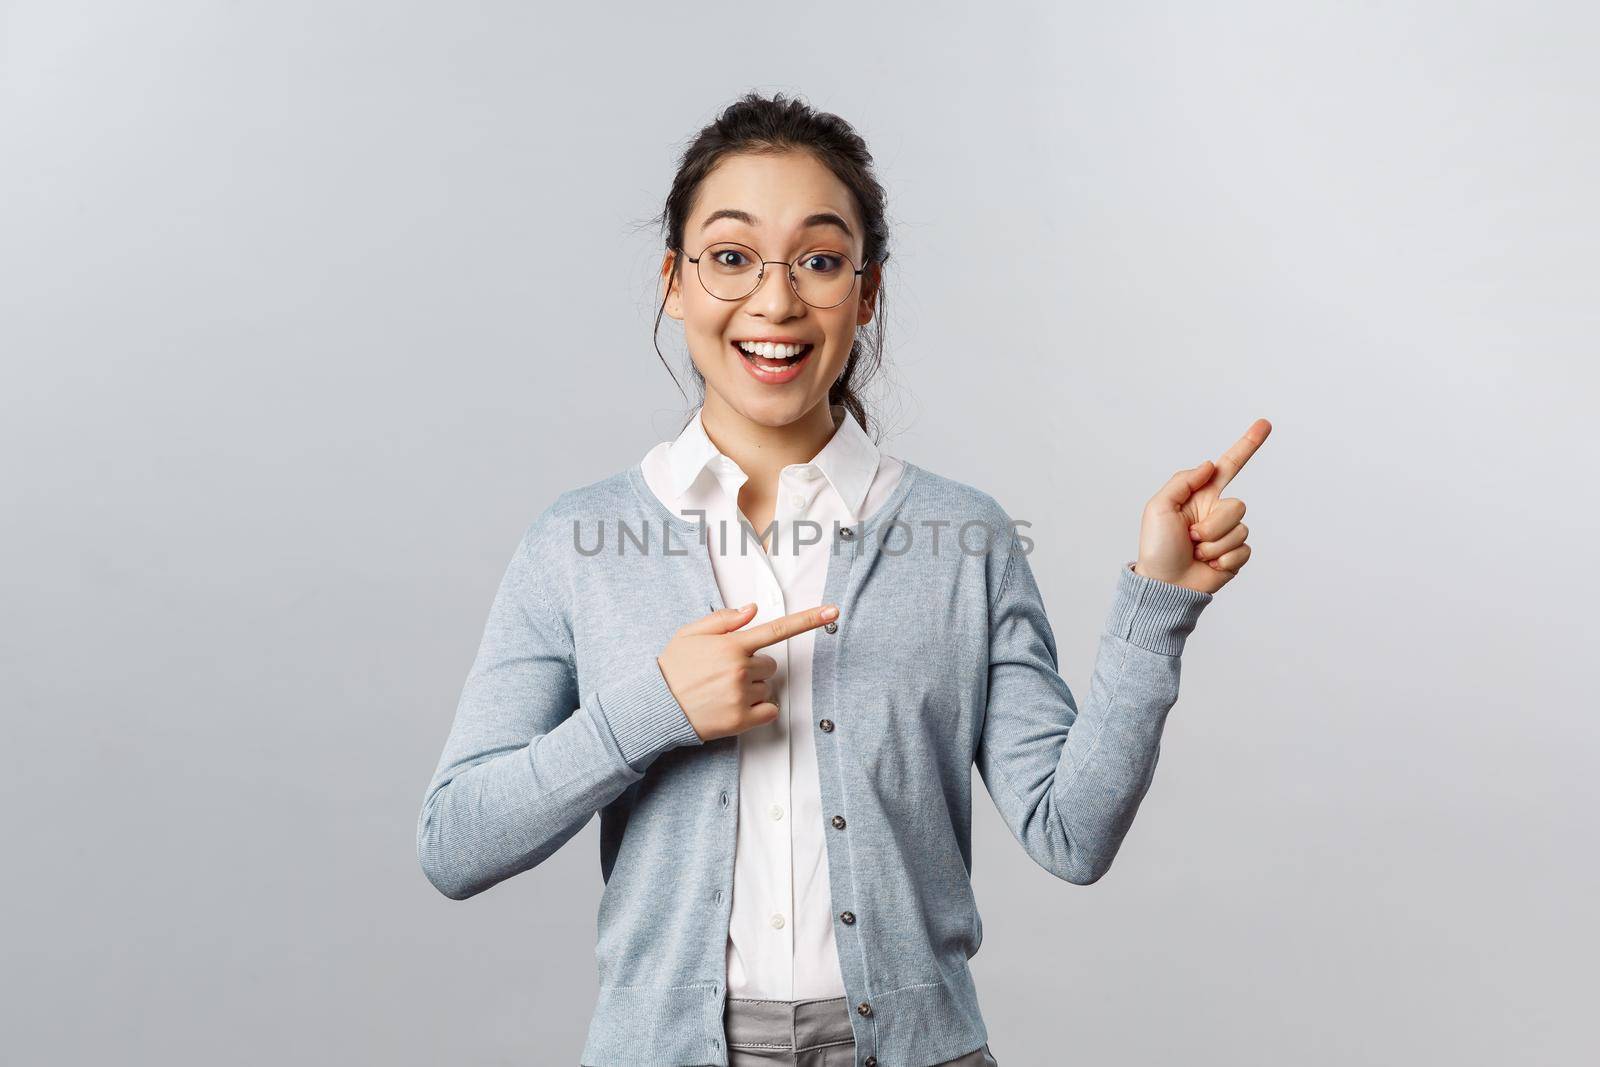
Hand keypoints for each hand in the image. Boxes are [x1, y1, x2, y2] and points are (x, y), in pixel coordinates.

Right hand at [657, 602, 840, 742]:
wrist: (656, 706)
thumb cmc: (672, 668)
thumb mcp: (690, 633)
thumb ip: (722, 620)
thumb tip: (752, 610)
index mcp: (731, 645)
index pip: (777, 629)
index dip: (808, 620)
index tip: (833, 611)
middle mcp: (740, 669)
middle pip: (771, 664)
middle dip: (754, 667)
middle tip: (726, 674)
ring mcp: (742, 695)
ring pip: (768, 687)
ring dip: (753, 689)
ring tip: (723, 691)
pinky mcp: (741, 720)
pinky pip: (769, 710)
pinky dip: (758, 711)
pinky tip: (734, 707)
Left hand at [1135, 418, 1271, 594]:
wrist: (1163, 585)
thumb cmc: (1157, 547)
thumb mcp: (1159, 507)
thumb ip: (1184, 481)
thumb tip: (1210, 464)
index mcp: (1201, 496)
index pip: (1229, 466)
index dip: (1247, 445)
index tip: (1264, 424)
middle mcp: (1217, 512)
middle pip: (1238, 505)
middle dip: (1213, 525)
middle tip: (1190, 537)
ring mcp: (1227, 534)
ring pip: (1240, 529)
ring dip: (1214, 544)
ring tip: (1195, 552)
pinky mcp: (1235, 555)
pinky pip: (1244, 550)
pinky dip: (1224, 559)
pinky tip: (1208, 565)